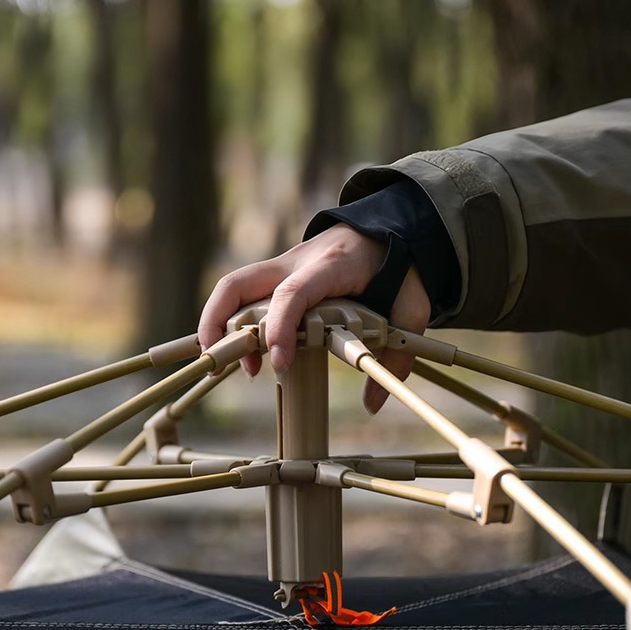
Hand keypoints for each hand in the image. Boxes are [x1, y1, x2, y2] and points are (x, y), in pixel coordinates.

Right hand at [198, 223, 430, 413]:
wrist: (392, 225)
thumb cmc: (401, 266)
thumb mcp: (412, 308)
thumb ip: (398, 355)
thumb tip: (373, 404)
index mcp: (330, 265)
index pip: (292, 294)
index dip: (280, 328)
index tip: (279, 364)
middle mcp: (296, 261)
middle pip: (238, 284)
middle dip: (217, 322)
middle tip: (220, 366)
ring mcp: (283, 266)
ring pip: (233, 288)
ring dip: (220, 325)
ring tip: (235, 367)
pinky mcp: (278, 275)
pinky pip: (245, 294)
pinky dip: (234, 321)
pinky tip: (244, 353)